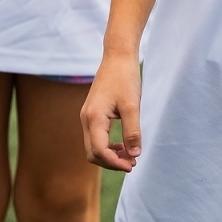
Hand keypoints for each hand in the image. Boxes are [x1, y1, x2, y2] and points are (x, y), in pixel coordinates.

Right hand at [81, 53, 141, 171]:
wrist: (117, 56)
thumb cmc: (125, 78)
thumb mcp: (132, 106)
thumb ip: (132, 131)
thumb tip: (134, 155)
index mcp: (94, 118)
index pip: (99, 151)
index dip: (115, 163)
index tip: (132, 166)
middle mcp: (86, 119)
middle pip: (93, 153)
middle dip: (111, 162)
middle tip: (132, 164)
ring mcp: (87, 116)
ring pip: (93, 147)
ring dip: (110, 155)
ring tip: (130, 157)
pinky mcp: (92, 114)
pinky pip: (96, 138)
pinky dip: (108, 146)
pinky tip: (123, 146)